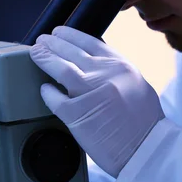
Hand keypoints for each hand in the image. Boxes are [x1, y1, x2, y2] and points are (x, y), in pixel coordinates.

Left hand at [29, 26, 164, 177]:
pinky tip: (44, 88)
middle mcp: (104, 74)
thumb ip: (116, 71)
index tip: (59, 32)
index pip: (90, 42)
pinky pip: (54, 98)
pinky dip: (47, 92)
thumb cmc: (145, 121)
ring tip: (35, 53)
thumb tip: (96, 62)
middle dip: (52, 43)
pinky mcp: (76, 114)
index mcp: (120, 65)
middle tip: (41, 41)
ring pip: (60, 68)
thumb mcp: (136, 83)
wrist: (146, 149)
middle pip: (71, 51)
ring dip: (45, 58)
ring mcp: (88, 93)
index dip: (70, 35)